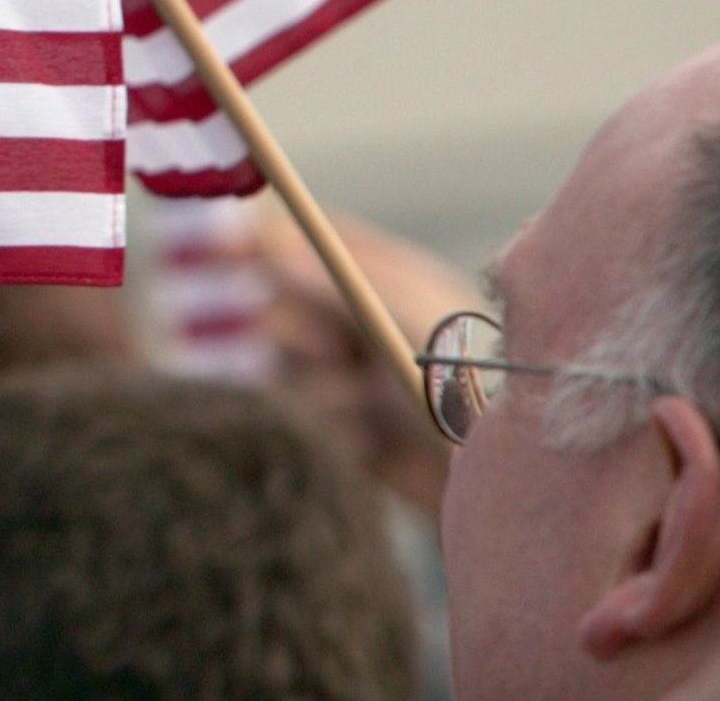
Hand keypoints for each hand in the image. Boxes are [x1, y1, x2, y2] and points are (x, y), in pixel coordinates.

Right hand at [258, 209, 471, 514]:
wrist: (501, 477)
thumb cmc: (470, 382)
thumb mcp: (409, 315)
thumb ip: (338, 279)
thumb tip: (274, 251)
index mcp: (387, 280)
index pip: (310, 244)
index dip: (262, 242)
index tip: (218, 252)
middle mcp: (364, 322)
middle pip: (282, 308)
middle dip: (302, 333)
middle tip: (339, 350)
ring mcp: (352, 376)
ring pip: (286, 368)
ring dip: (324, 390)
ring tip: (375, 409)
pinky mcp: (345, 429)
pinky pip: (303, 419)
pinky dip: (336, 430)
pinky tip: (376, 441)